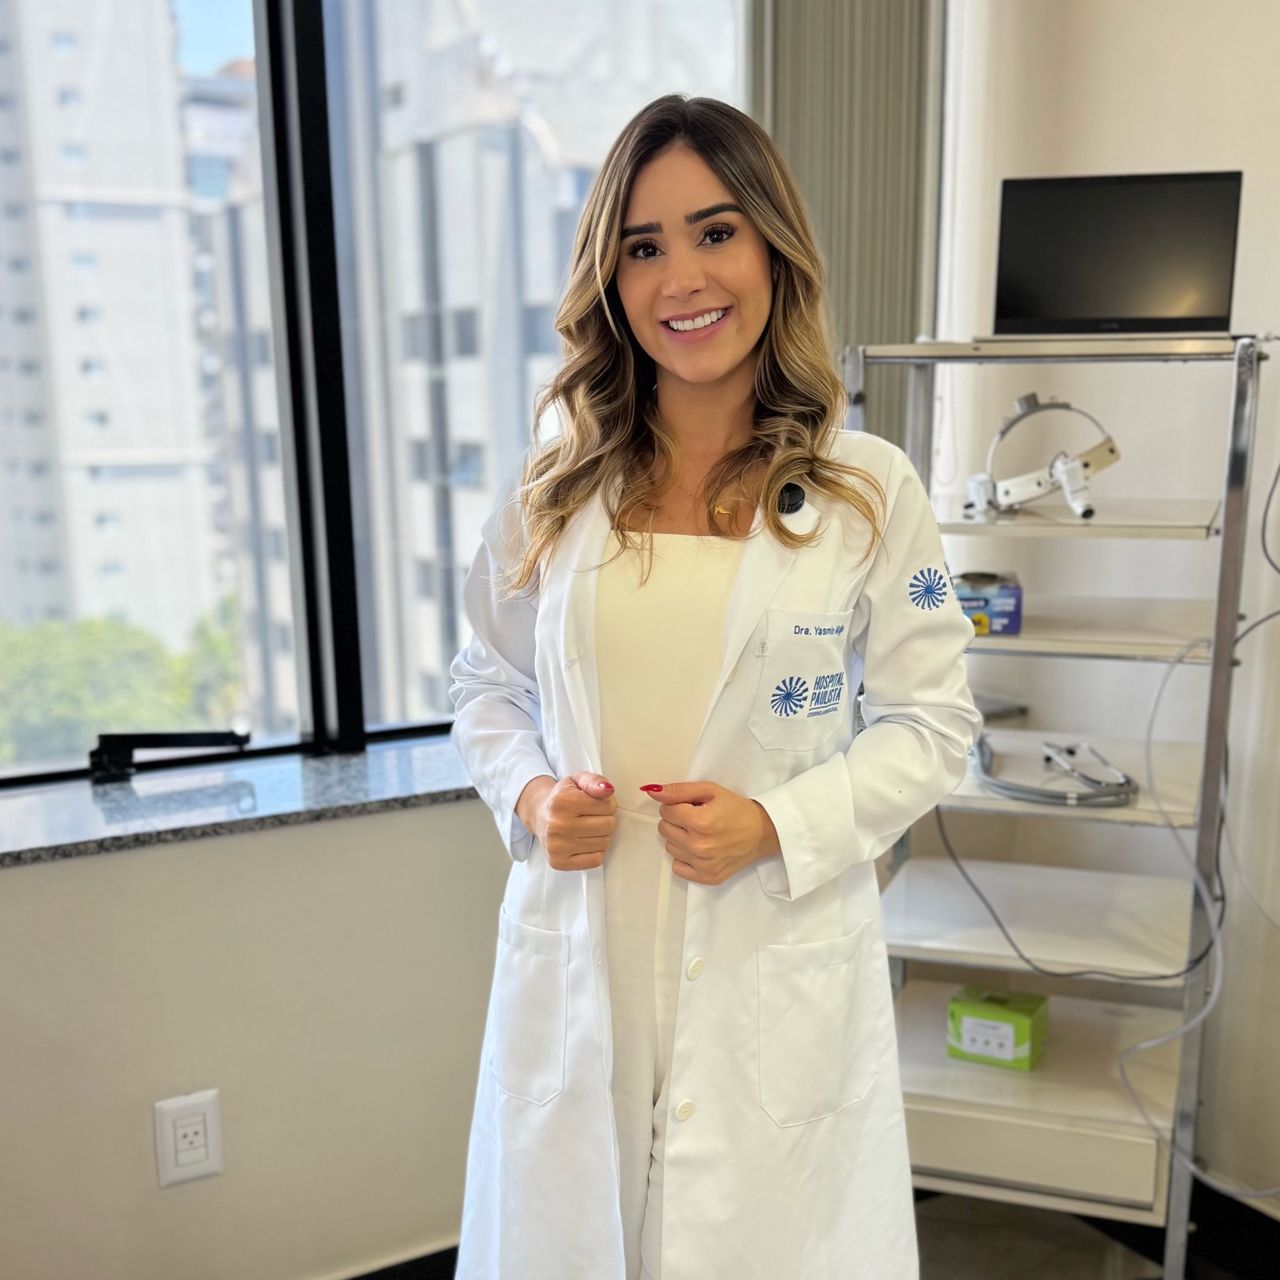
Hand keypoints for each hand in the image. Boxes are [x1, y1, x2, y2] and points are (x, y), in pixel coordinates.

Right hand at [531, 773, 617, 871]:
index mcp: (562, 801)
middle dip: (606, 819)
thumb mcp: (577, 781)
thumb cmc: (562, 799)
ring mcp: (557, 846)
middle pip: (608, 825)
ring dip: (601, 835)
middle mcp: (557, 825)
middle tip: (592, 816)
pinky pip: (596, 860)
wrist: (540, 816)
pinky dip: (595, 851)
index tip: (597, 803)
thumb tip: (607, 790)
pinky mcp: (559, 862)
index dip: (608, 803)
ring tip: (587, 828)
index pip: (608, 805)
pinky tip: (584, 842)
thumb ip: (594, 781)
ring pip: (604, 843)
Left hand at [640, 780, 779, 885]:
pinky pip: (677, 867)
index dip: (676, 805)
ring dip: (679, 838)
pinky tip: (699, 849)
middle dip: (676, 820)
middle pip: (664, 829)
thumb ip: (679, 791)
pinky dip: (684, 857)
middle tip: (695, 818)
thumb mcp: (711, 791)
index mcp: (700, 822)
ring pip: (669, 847)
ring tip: (699, 833)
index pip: (665, 811)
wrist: (763, 833)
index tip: (691, 806)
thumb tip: (653, 792)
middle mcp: (699, 846)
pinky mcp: (706, 877)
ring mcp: (702, 864)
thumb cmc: (738, 810)